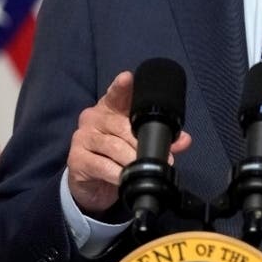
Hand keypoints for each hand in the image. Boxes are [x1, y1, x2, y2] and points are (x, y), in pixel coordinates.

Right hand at [66, 71, 191, 215]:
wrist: (90, 184)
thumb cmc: (115, 156)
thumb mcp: (136, 144)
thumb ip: (159, 139)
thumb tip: (185, 139)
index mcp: (109, 108)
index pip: (115, 94)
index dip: (121, 86)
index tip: (128, 77)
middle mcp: (93, 118)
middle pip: (120, 125)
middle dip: (140, 142)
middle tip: (159, 156)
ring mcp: (82, 137)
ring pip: (113, 146)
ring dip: (131, 159)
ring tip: (144, 168)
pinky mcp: (76, 158)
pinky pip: (101, 165)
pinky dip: (116, 173)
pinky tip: (123, 179)